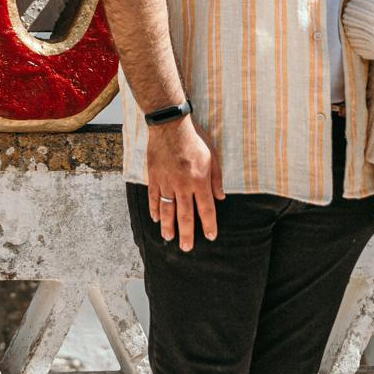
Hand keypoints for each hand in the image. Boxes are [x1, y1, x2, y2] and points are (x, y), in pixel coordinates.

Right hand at [145, 116, 223, 250]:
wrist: (170, 125)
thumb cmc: (195, 138)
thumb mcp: (213, 156)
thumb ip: (216, 179)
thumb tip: (220, 197)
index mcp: (199, 181)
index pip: (205, 209)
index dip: (208, 224)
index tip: (210, 237)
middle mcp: (182, 185)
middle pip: (185, 215)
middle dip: (186, 234)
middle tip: (186, 248)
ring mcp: (166, 182)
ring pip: (167, 210)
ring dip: (168, 226)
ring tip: (169, 238)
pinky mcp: (154, 177)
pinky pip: (153, 197)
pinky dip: (154, 209)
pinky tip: (156, 219)